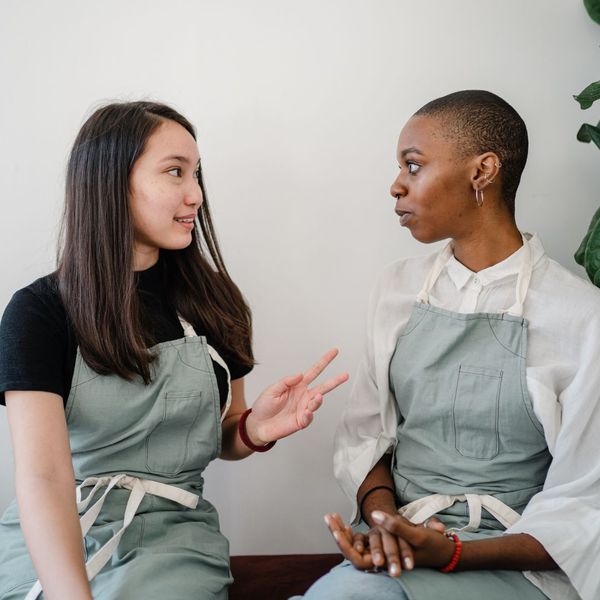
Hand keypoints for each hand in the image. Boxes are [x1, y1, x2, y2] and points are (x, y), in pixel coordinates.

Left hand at [246, 348, 348, 443]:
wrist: (258, 425)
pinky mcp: (301, 421)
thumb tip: (300, 374)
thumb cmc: (264, 406)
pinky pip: (309, 417)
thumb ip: (286, 381)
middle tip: (345, 375)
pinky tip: (307, 412)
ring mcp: (304, 408)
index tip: (334, 352)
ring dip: (318, 400)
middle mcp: (304, 396)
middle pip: (323, 386)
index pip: (314, 371)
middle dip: (335, 381)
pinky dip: (309, 414)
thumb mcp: (272, 389)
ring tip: (318, 397)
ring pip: (317, 403)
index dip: (324, 361)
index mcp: (298, 385)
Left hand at [326, 511, 446, 575]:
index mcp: (386, 563)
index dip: (344, 545)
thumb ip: (394, 526)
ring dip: (341, 531)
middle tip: (327, 517)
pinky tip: (343, 521)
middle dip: (337, 534)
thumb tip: (374, 514)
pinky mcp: (380, 547)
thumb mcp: (415, 535)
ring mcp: (378, 555)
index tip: (335, 529)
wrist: (442, 549)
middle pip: (350, 553)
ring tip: (331, 516)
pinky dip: (350, 532)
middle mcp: (380, 562)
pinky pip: (360, 542)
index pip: (356, 559)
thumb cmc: (431, 545)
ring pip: (353, 546)